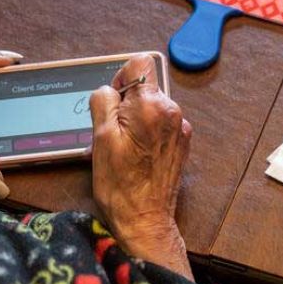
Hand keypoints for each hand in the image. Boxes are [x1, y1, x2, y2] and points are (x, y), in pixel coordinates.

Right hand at [89, 55, 193, 277]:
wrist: (145, 220)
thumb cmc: (121, 185)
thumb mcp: (100, 137)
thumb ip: (104, 101)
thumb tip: (109, 90)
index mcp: (151, 106)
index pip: (140, 63)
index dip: (121, 76)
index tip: (113, 100)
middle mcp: (172, 113)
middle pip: (146, 86)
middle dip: (126, 102)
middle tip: (113, 131)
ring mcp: (180, 129)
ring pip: (152, 106)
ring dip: (136, 119)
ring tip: (124, 147)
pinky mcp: (182, 144)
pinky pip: (161, 124)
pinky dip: (148, 132)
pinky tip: (137, 154)